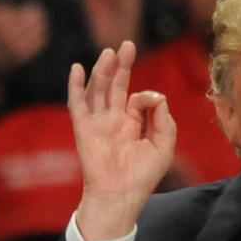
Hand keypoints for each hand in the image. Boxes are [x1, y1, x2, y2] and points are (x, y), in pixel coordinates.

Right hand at [70, 40, 176, 240]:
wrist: (121, 195)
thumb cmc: (142, 177)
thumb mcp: (163, 147)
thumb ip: (164, 121)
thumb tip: (157, 96)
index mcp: (132, 125)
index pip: (136, 99)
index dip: (146, 96)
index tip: (153, 102)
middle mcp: (113, 121)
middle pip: (115, 86)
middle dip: (121, 66)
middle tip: (127, 45)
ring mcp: (97, 124)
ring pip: (98, 90)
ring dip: (102, 70)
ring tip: (109, 52)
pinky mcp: (84, 129)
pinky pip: (77, 104)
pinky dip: (76, 86)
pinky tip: (78, 69)